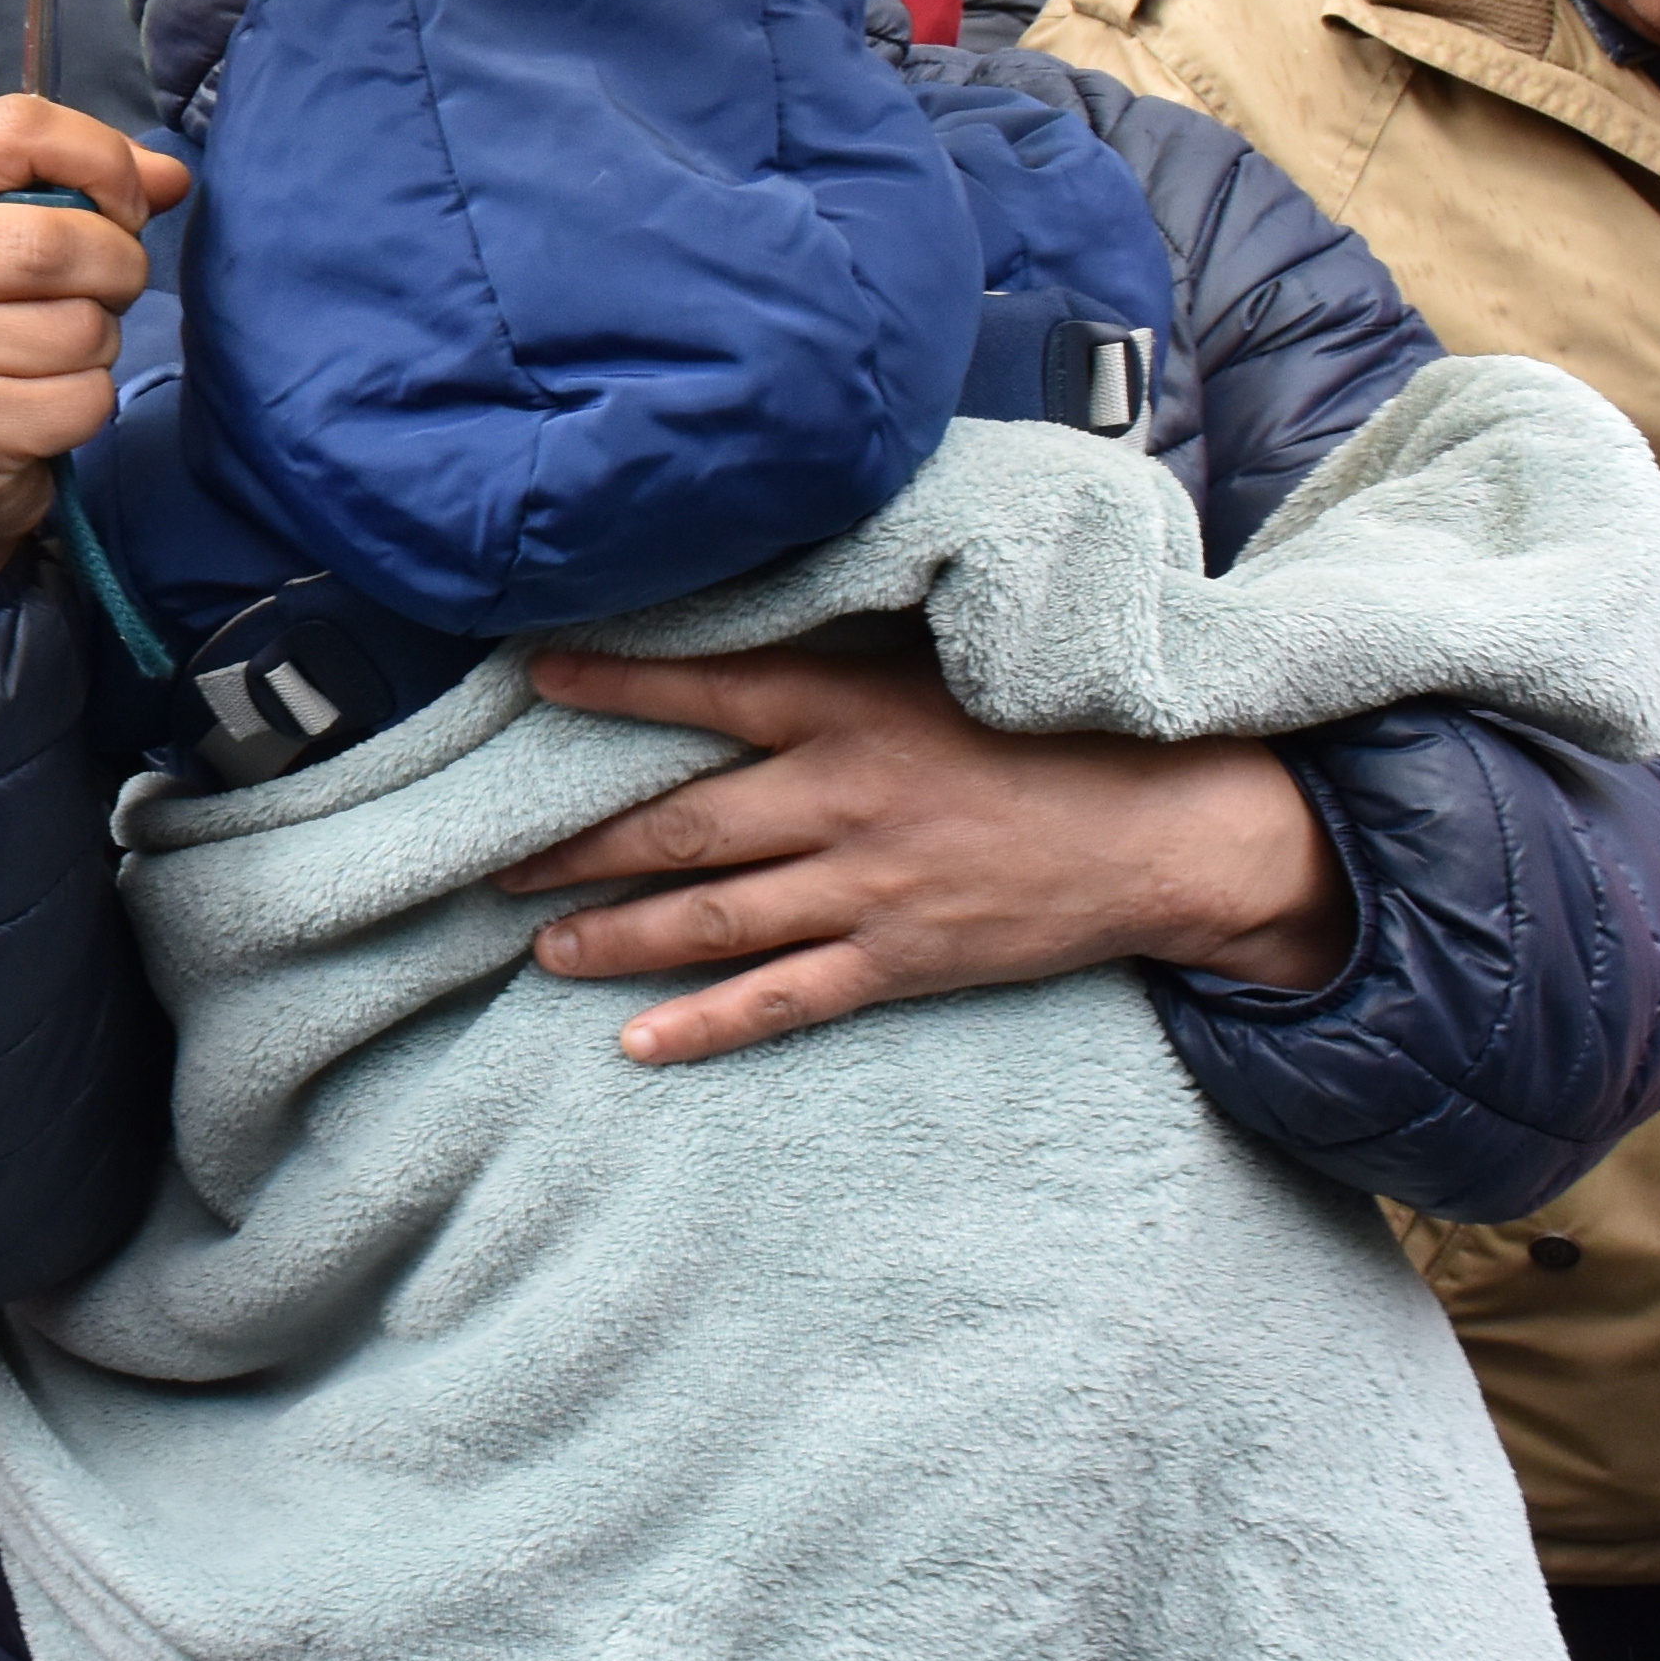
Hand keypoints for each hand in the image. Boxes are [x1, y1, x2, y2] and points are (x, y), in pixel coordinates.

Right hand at [0, 97, 191, 607]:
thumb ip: (82, 192)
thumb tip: (173, 177)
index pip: (17, 124)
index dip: (102, 160)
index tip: (123, 208)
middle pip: (58, 238)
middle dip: (116, 269)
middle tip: (104, 293)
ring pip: (78, 326)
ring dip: (96, 347)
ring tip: (51, 358)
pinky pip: (79, 397)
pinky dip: (85, 407)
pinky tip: (39, 411)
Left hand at [493, 642, 1350, 1065]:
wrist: (1166, 827)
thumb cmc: (1049, 731)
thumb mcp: (941, 665)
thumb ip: (841, 654)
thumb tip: (750, 617)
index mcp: (848, 706)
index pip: (703, 690)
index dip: (611, 686)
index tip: (532, 677)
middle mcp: (841, 797)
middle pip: (677, 827)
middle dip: (574, 846)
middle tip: (492, 860)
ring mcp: (867, 888)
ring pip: (710, 920)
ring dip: (614, 933)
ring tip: (539, 942)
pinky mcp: (900, 959)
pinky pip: (782, 1000)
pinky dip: (703, 1025)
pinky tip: (636, 1043)